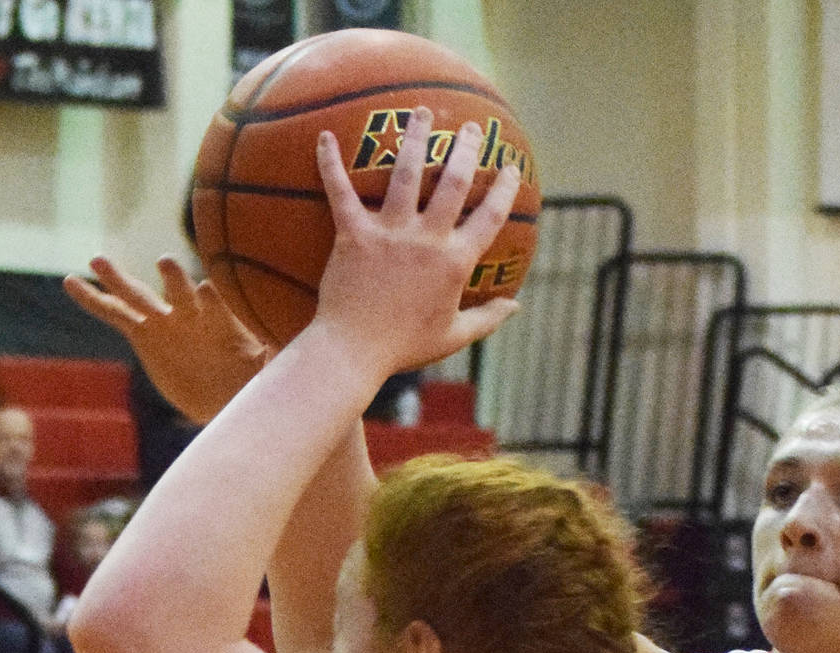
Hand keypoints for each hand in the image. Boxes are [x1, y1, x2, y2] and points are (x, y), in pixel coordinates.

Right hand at [65, 255, 271, 424]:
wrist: (227, 393)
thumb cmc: (252, 379)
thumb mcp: (266, 373)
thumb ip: (276, 359)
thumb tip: (299, 355)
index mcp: (222, 322)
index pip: (218, 305)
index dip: (212, 298)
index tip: (206, 289)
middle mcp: (191, 315)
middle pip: (179, 293)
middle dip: (173, 280)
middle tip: (166, 263)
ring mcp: (165, 321)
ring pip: (139, 296)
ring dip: (119, 280)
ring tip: (98, 261)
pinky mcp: (144, 333)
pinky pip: (114, 314)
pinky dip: (93, 299)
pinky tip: (70, 282)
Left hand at [308, 108, 520, 380]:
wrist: (353, 352)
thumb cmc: (403, 347)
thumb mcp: (453, 336)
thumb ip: (487, 318)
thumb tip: (516, 306)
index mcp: (454, 262)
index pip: (491, 217)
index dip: (505, 189)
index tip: (511, 168)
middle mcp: (427, 240)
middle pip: (454, 183)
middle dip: (467, 149)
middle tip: (472, 128)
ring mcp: (389, 234)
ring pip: (406, 174)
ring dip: (416, 139)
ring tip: (422, 112)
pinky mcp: (353, 234)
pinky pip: (341, 192)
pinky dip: (330, 163)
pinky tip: (324, 137)